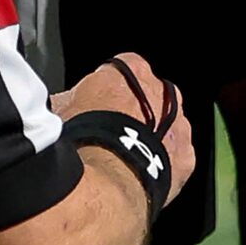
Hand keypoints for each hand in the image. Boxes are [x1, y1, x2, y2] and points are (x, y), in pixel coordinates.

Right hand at [51, 53, 195, 206]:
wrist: (109, 174)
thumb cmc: (86, 135)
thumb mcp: (63, 107)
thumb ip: (68, 98)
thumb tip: (59, 104)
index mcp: (133, 70)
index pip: (120, 70)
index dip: (104, 89)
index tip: (94, 106)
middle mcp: (163, 92)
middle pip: (148, 98)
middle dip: (132, 113)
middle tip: (110, 134)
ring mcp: (179, 125)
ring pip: (167, 128)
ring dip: (150, 138)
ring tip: (123, 159)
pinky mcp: (185, 156)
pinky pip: (175, 157)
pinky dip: (162, 164)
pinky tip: (140, 175)